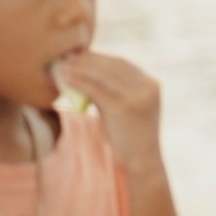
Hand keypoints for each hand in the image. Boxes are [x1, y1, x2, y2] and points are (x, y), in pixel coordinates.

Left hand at [59, 51, 165, 180]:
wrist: (141, 160)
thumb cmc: (129, 135)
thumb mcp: (125, 107)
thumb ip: (112, 90)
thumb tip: (84, 73)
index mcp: (151, 85)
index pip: (122, 63)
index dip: (99, 57)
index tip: (79, 55)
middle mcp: (148, 87)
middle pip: (113, 65)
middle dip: (89, 60)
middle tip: (67, 57)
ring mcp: (138, 96)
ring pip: (105, 75)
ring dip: (82, 68)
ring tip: (64, 67)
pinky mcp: (125, 107)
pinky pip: (98, 90)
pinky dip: (81, 83)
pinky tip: (67, 80)